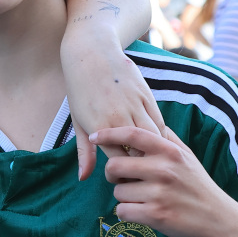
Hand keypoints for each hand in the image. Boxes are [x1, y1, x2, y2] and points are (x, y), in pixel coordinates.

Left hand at [62, 40, 164, 180]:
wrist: (91, 54)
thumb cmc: (80, 91)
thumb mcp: (78, 122)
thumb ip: (84, 152)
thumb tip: (83, 178)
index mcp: (101, 128)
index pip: (119, 161)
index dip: (125, 175)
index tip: (128, 182)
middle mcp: (120, 118)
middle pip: (140, 152)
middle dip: (143, 167)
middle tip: (146, 178)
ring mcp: (135, 106)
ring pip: (153, 137)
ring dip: (154, 152)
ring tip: (154, 164)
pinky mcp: (147, 96)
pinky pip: (159, 122)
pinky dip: (159, 135)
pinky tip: (158, 144)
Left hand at [90, 125, 237, 236]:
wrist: (219, 220)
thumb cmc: (197, 185)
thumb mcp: (187, 156)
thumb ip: (166, 139)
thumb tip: (149, 121)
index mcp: (169, 152)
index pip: (132, 135)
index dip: (108, 134)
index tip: (94, 136)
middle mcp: (164, 169)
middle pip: (114, 165)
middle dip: (113, 174)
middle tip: (123, 179)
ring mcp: (159, 193)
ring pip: (118, 191)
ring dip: (124, 197)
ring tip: (142, 198)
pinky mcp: (155, 215)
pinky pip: (122, 211)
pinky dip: (127, 213)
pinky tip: (141, 212)